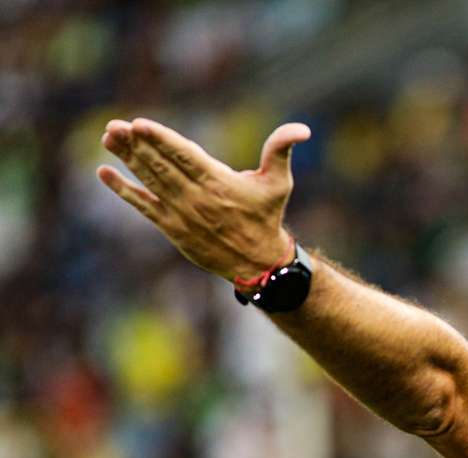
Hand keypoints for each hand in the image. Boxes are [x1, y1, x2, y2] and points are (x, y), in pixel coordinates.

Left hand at [97, 118, 310, 282]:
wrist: (259, 263)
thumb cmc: (267, 216)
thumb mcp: (279, 182)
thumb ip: (281, 150)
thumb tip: (302, 129)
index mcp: (219, 183)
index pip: (184, 157)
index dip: (161, 140)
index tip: (139, 124)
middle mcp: (196, 199)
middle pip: (161, 167)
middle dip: (136, 146)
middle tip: (114, 126)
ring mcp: (181, 214)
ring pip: (149, 182)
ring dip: (127, 160)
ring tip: (108, 138)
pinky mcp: (172, 228)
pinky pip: (142, 206)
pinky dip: (123, 190)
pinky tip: (104, 172)